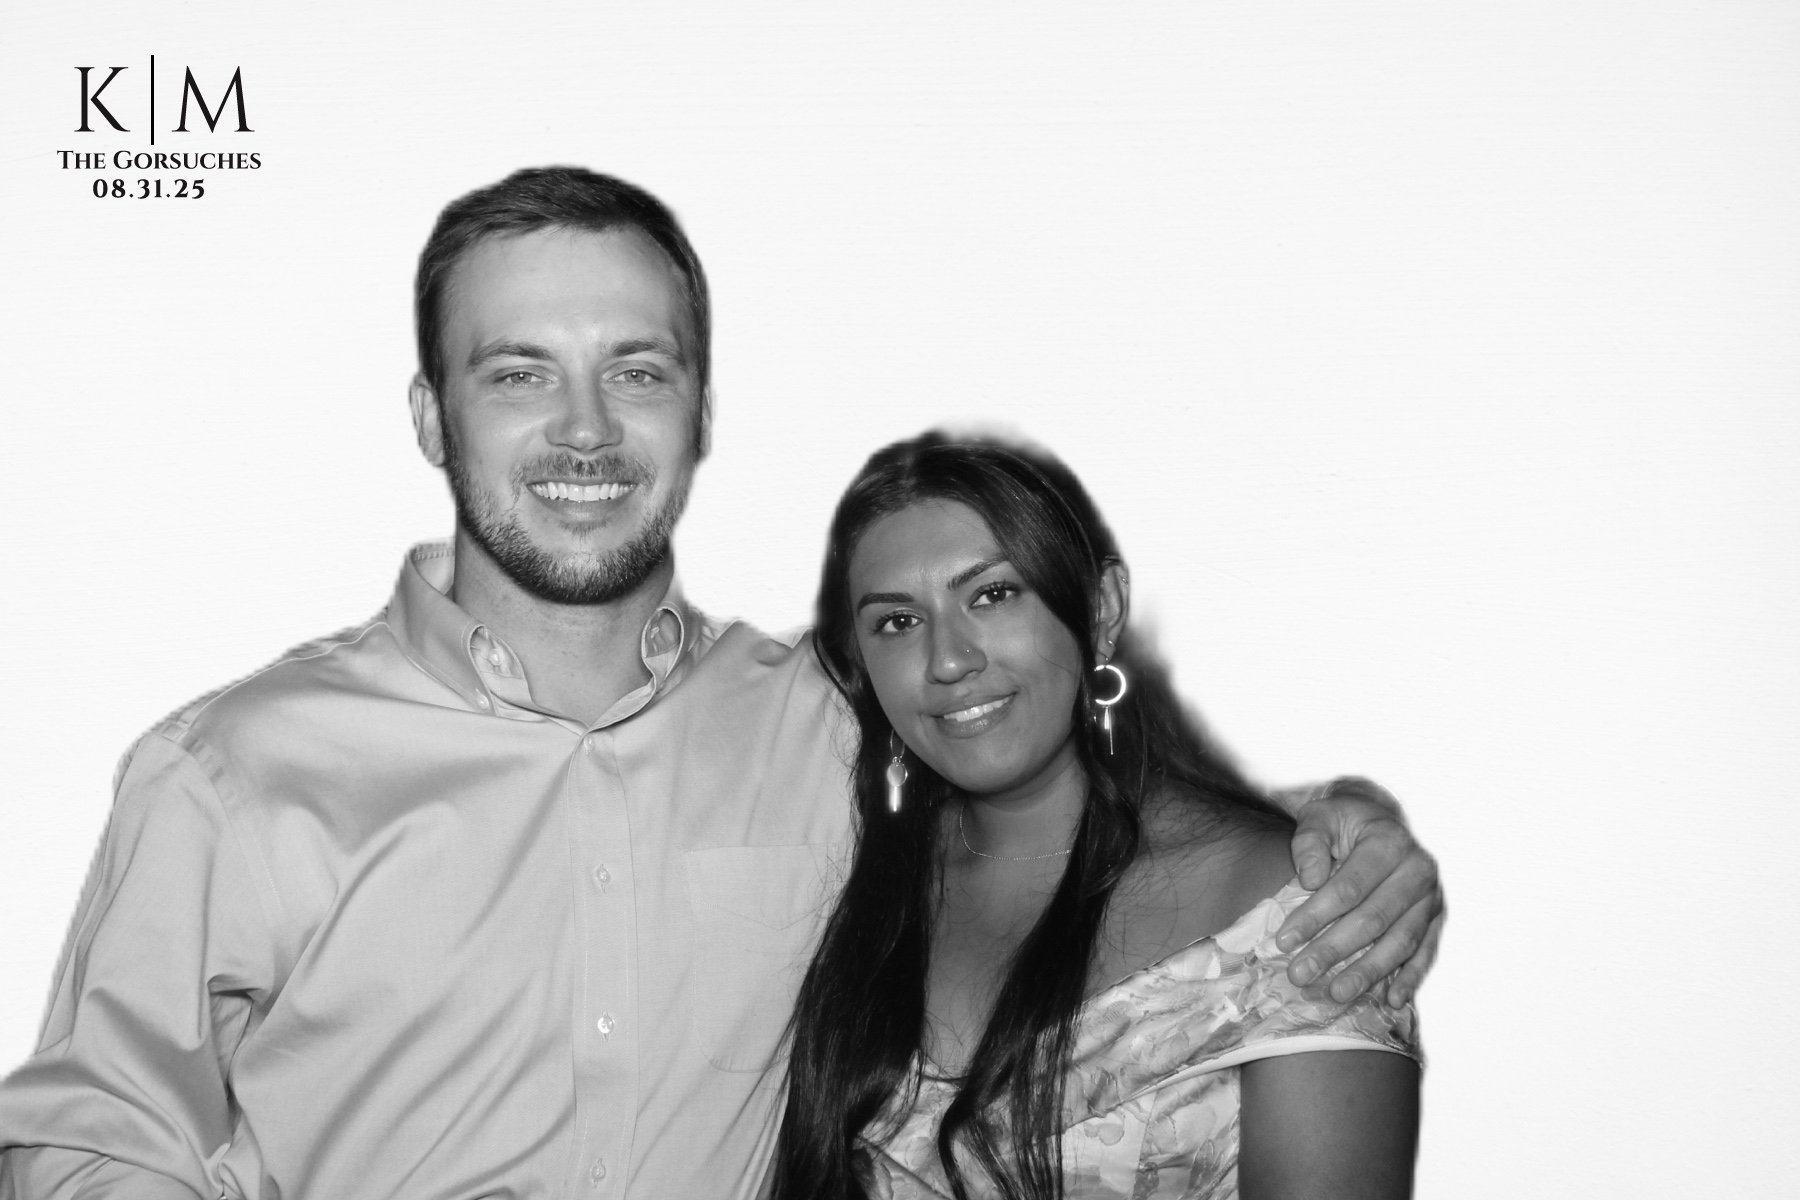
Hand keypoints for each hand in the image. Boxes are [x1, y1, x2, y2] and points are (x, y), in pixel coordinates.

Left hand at [1274, 777, 1443, 1005]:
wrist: (1380, 817)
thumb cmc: (1342, 820)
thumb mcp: (1319, 816)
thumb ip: (1309, 842)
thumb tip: (1309, 879)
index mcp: (1389, 842)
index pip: (1348, 888)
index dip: (1315, 916)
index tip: (1283, 941)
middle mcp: (1418, 869)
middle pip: (1372, 919)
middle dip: (1333, 950)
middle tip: (1299, 975)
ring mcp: (1432, 896)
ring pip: (1400, 941)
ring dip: (1369, 972)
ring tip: (1337, 994)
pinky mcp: (1437, 917)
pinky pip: (1426, 951)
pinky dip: (1411, 978)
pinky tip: (1393, 1002)